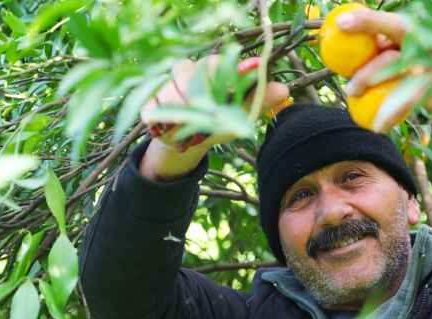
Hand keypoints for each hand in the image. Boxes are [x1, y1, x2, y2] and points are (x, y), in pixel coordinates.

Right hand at [139, 55, 288, 180]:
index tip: (248, 70)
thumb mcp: (240, 116)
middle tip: (210, 107)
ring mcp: (165, 88)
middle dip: (200, 88)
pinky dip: (163, 117)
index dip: (227, 67)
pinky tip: (172, 127)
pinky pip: (153, 107)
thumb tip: (283, 89)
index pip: (214, 63)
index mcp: (208, 72)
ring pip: (170, 88)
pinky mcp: (149, 106)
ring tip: (193, 122)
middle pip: (189, 70)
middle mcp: (185, 74)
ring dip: (183, 106)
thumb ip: (257, 101)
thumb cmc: (217, 123)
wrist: (188, 143)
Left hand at [337, 8, 431, 170]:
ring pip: (397, 63)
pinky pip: (407, 98)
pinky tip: (379, 125)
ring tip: (350, 91)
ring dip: (368, 76)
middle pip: (399, 28)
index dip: (372, 18)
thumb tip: (370, 57)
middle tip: (341, 26)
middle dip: (369, 22)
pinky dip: (389, 111)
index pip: (400, 23)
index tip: (342, 19)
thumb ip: (407, 63)